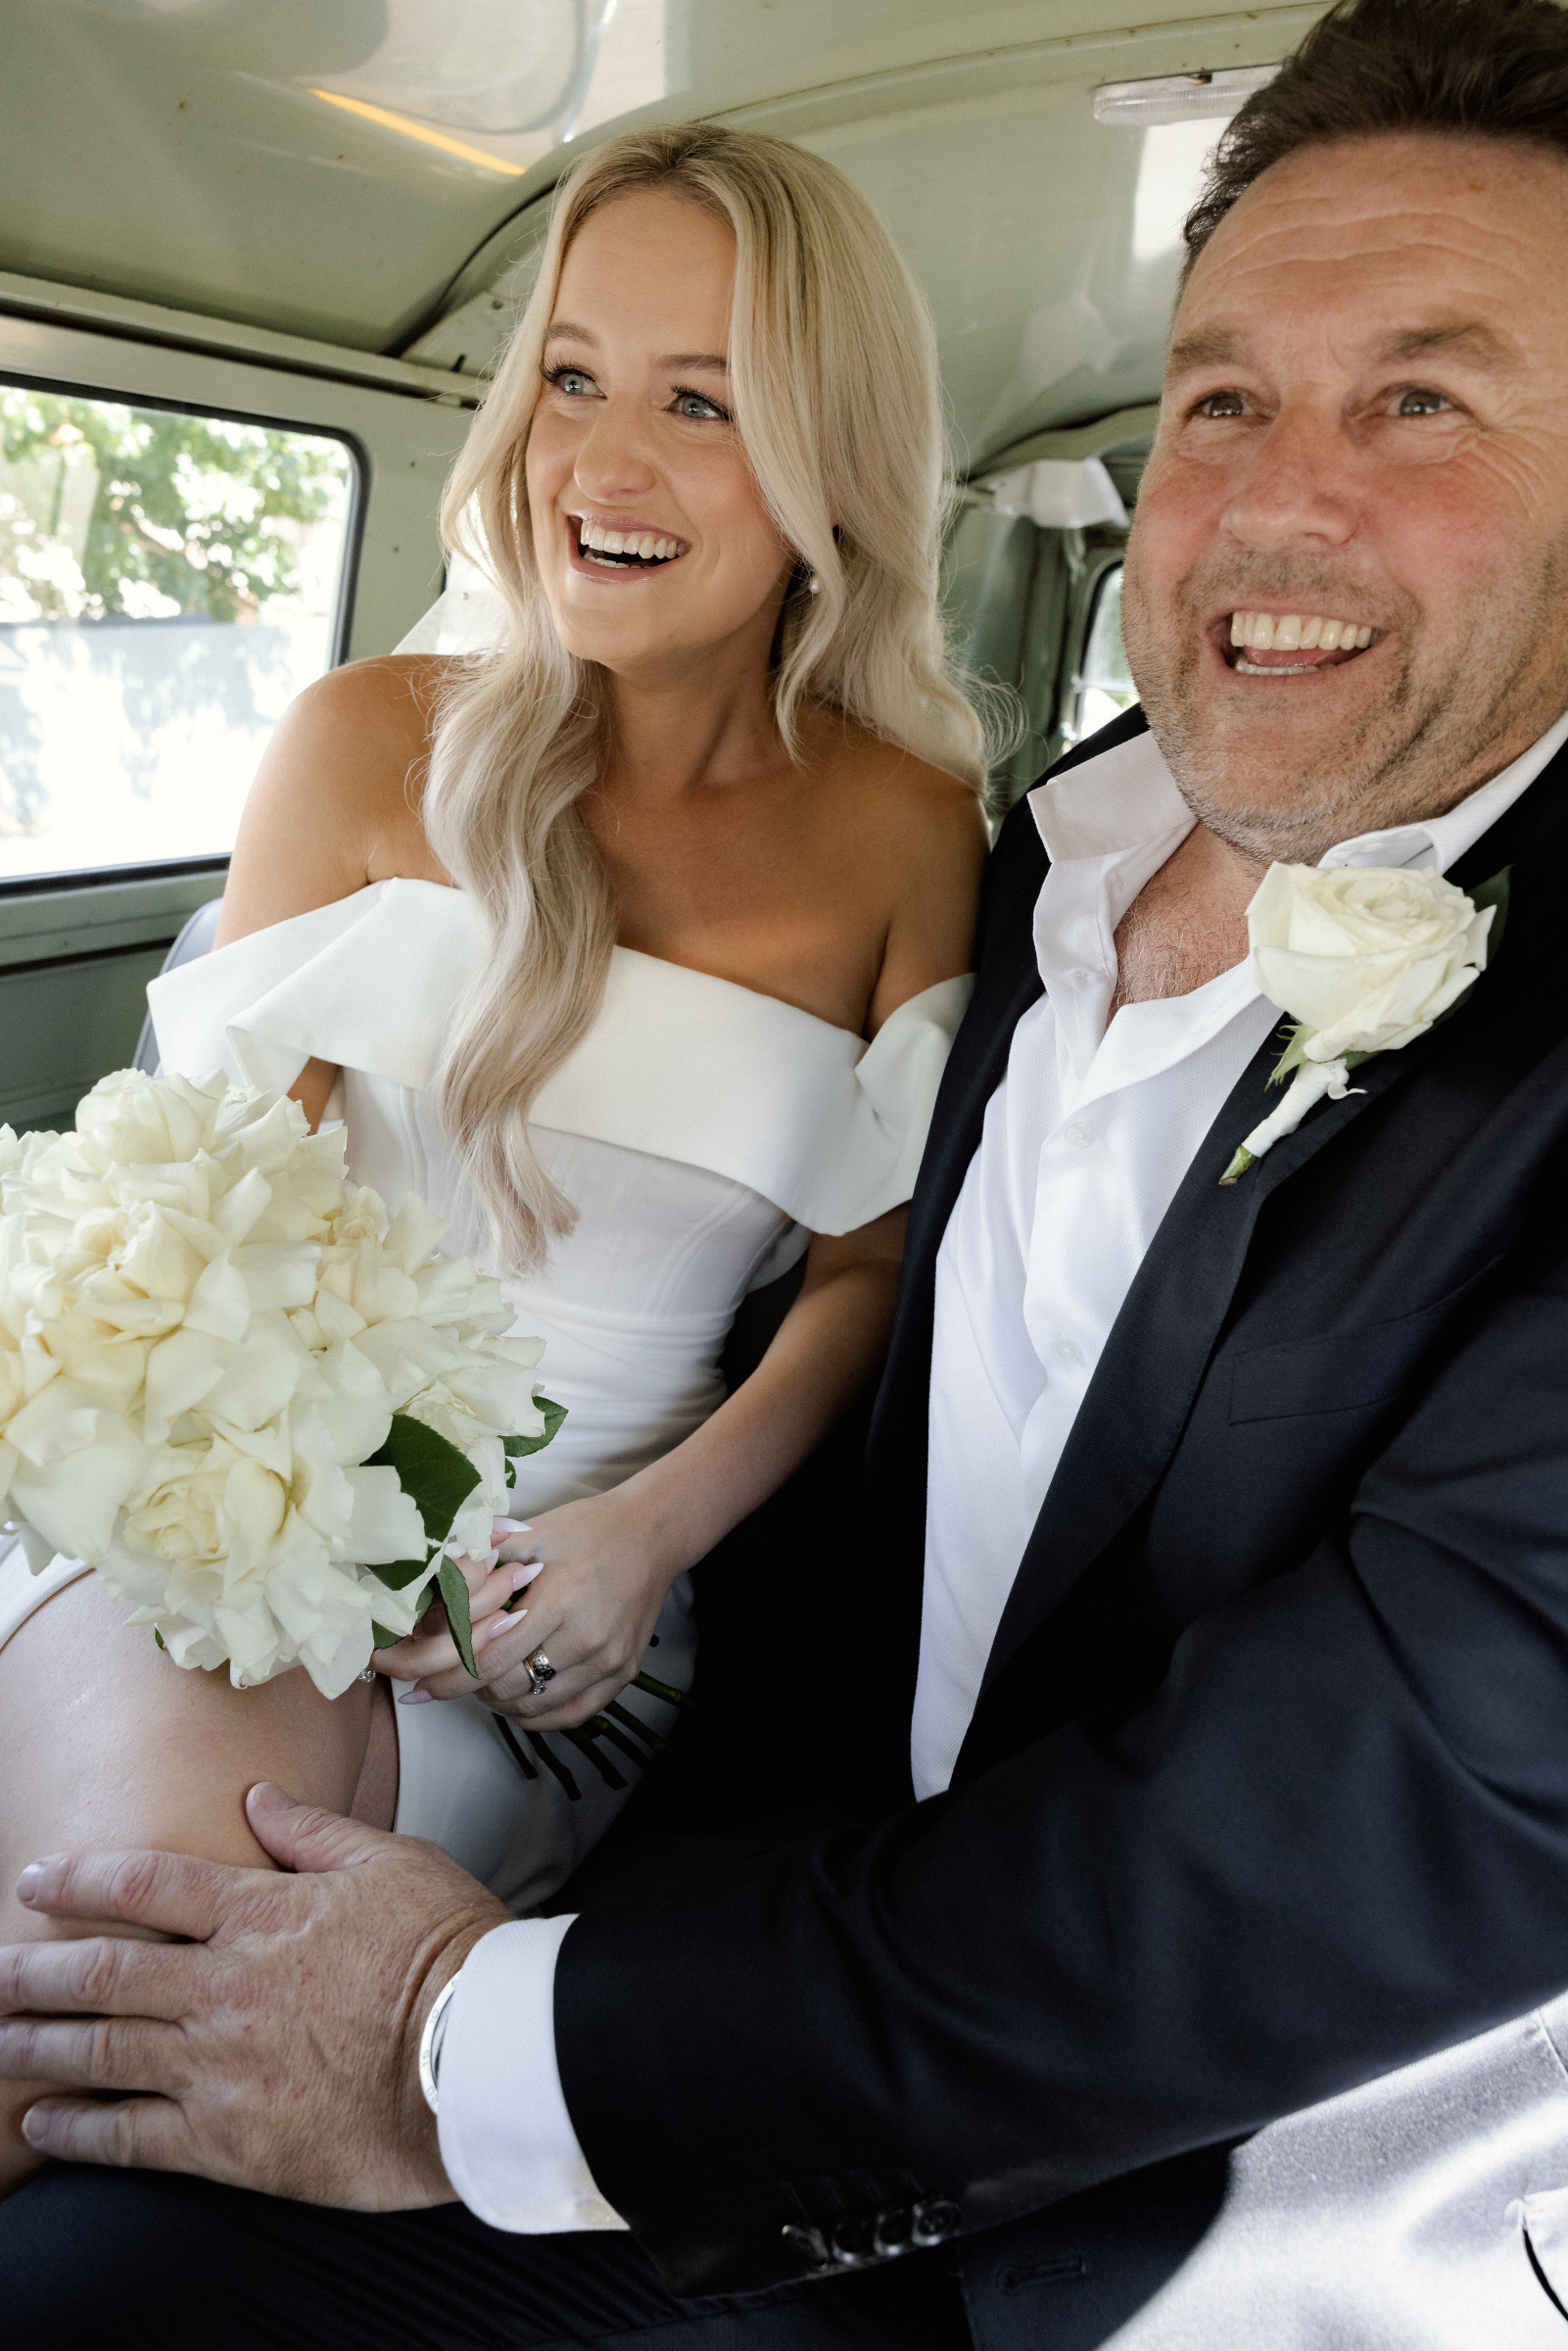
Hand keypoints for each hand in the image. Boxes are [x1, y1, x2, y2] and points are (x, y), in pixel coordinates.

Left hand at [0, 1784, 508, 2205]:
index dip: (81, 1879)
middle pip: (104, 1973)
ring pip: (102, 2052)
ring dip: (39, 2045)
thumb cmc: (452, 1956)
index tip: (37, 1879)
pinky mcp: (233, 2140)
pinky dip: (81, 2129)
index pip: (146, 1886)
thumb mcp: (391, 1861)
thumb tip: (257, 1799)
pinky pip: (134, 2137)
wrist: (484, 2057)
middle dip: (35, 1971)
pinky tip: (48, 2121)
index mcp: (263, 1913)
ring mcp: (222, 2065)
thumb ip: (312, 1832)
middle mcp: (227, 1986)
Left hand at [374, 1488, 678, 1731]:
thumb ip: (487, 1555)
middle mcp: (586, 1637)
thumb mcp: (537, 1530)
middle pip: (510, 1688)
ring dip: (501, 1703)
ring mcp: (608, 1660)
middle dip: (469, 1690)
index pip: (491, 1659)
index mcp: (559, 1600)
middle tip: (446, 1681)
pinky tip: (518, 1702)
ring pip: (538, 1706)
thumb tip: (434, 1570)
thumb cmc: (590, 1528)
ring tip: (482, 1687)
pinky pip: (573, 1714)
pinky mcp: (624, 1673)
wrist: (654, 1533)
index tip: (420, 1688)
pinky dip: (538, 1715)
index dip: (450, 1678)